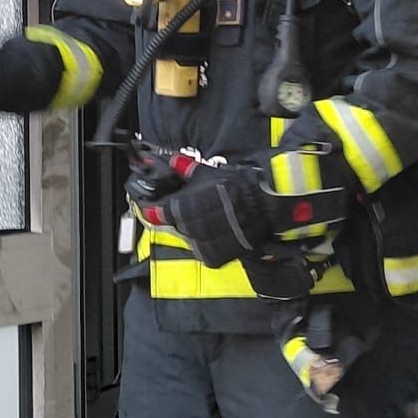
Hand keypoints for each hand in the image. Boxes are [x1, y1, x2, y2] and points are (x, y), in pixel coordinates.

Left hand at [160, 165, 276, 265]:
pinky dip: (206, 243)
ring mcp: (205, 244)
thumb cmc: (240, 187)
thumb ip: (186, 168)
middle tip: (189, 208)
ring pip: (190, 239)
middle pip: (176, 224)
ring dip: (193, 230)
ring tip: (207, 219)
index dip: (153, 208)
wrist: (267, 206)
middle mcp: (193, 228)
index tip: (150, 207)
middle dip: (179, 216)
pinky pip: (205, 251)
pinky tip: (215, 232)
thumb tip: (172, 161)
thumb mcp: (209, 173)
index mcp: (186, 207)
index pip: (159, 212)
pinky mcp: (217, 257)